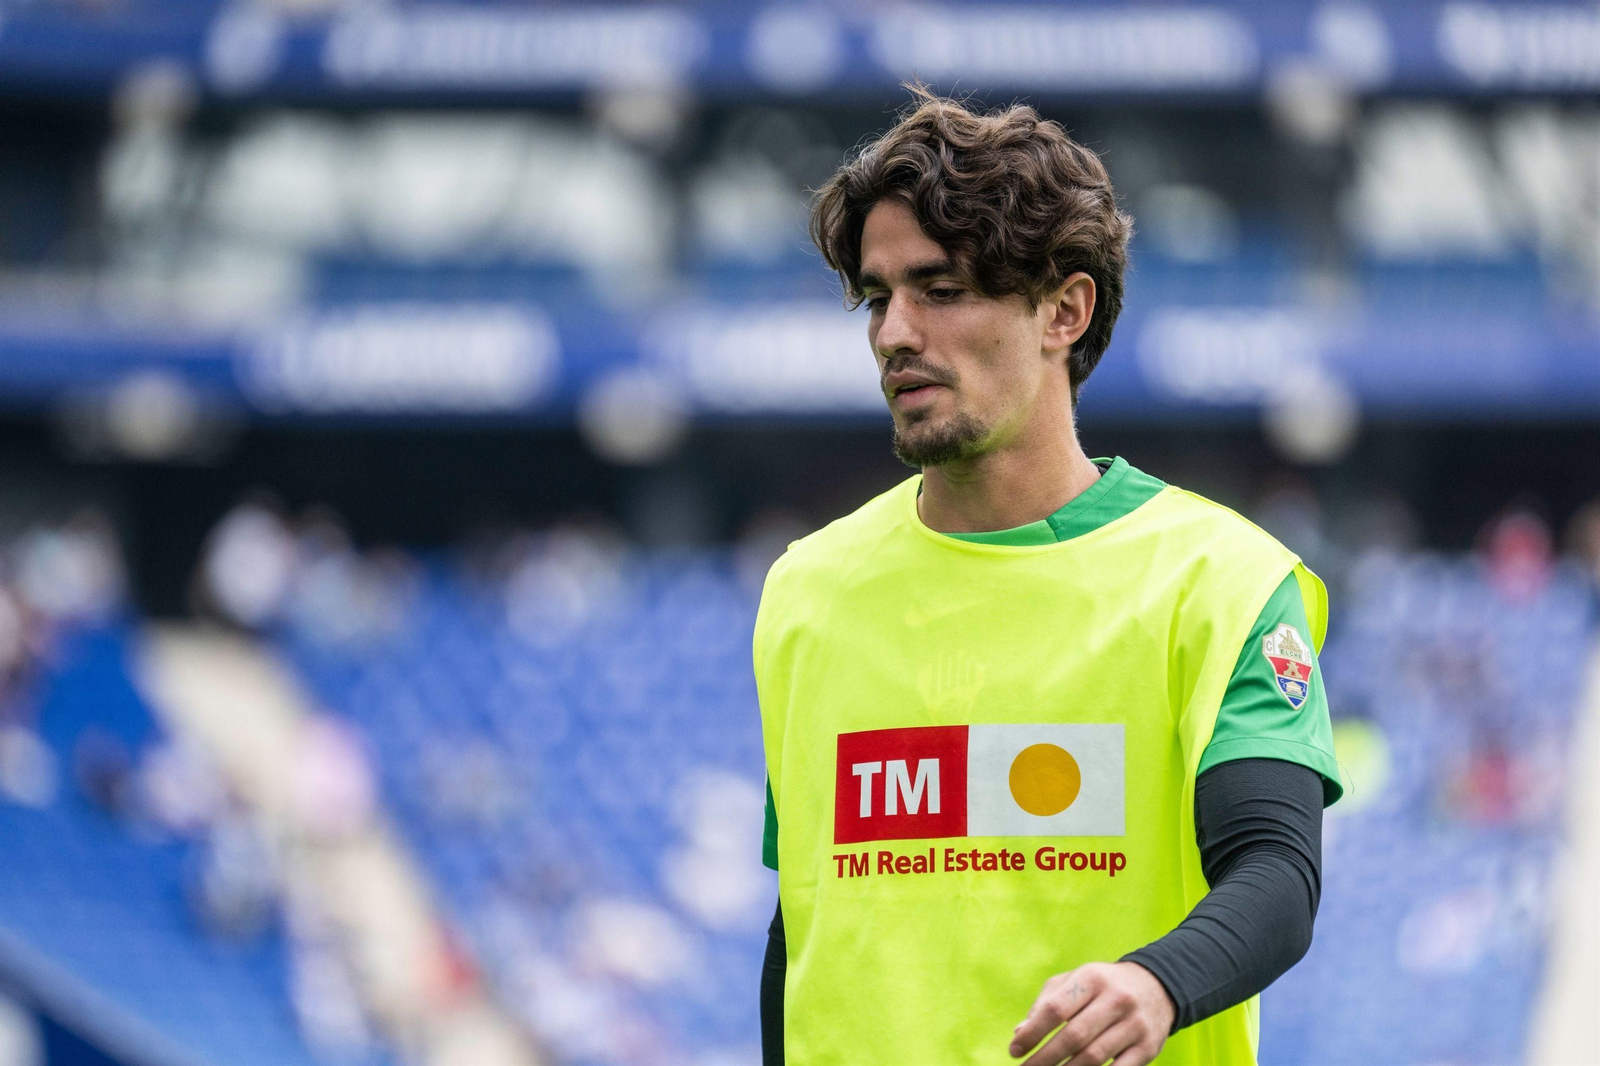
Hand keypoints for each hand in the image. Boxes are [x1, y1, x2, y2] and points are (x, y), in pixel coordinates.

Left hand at [1008, 961, 1174, 1065]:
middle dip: (1045, 1058)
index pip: (1056, 1008)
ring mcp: (1135, 1024)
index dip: (1032, 1032)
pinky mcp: (1148, 1047)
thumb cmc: (1102, 986)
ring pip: (1094, 1056)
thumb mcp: (1075, 981)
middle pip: (1074, 1036)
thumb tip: (1020, 1032)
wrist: (1157, 986)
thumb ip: (1046, 1003)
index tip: (1015, 1050)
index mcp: (1092, 978)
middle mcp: (1116, 999)